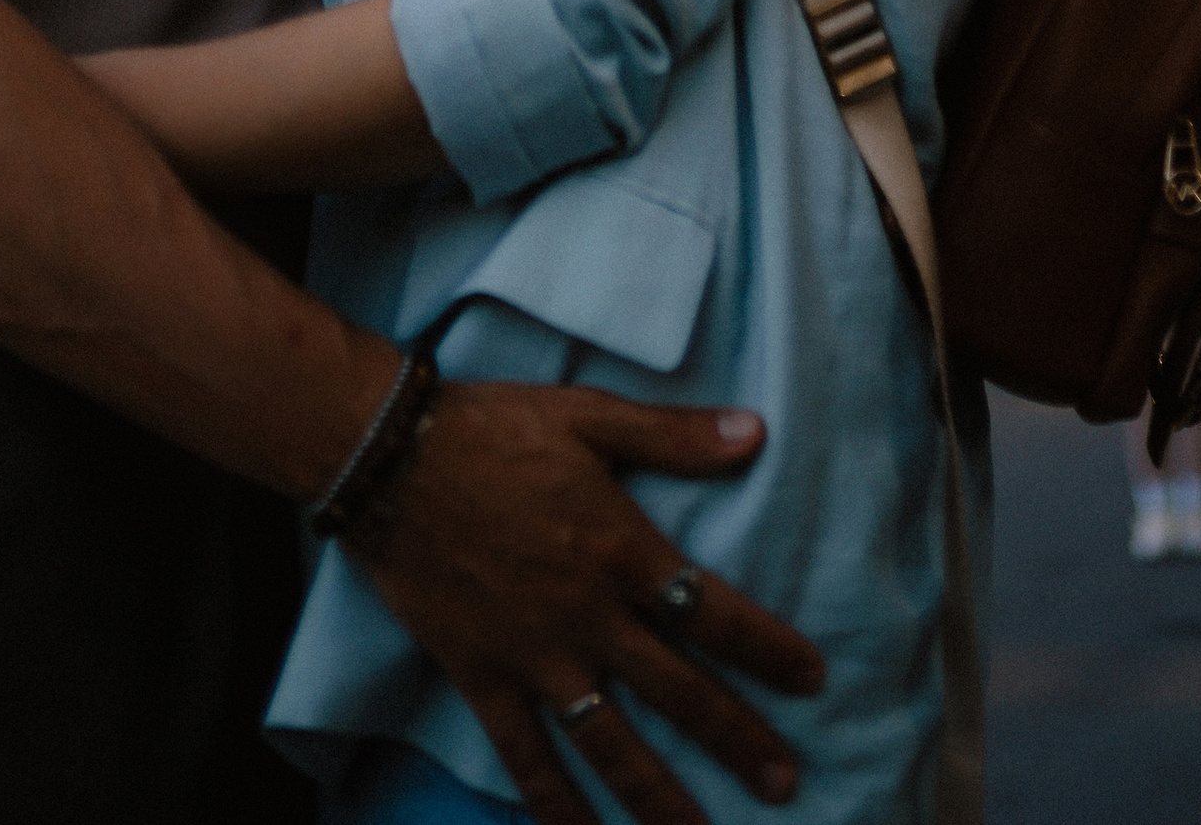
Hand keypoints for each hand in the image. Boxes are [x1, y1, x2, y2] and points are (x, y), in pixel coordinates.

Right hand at [360, 381, 823, 823]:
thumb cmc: (493, 428)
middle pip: (677, 692)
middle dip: (738, 741)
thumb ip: (674, 435)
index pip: (713, 612)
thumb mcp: (589, 415)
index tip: (812, 680)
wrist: (389, 457)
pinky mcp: (483, 678)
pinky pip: (525, 758)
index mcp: (620, 548)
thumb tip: (756, 432)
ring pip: (611, 744)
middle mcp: (587, 615)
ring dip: (662, 797)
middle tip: (786, 784)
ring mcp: (534, 655)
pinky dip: (554, 807)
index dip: (767, 650)